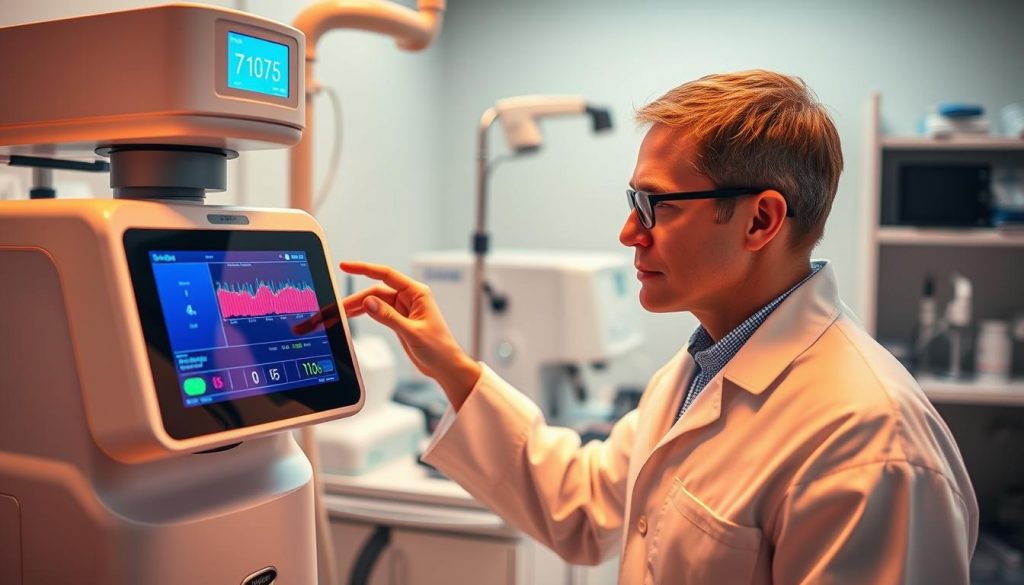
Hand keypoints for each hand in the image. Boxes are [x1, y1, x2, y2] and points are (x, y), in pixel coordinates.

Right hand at [338, 261, 479, 409]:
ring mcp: (404, 308)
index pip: (387, 274)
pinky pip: (379, 312)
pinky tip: (354, 316)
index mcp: (417, 293)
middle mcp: (410, 297)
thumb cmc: (439, 348)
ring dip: (359, 306)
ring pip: (376, 301)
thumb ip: (389, 317)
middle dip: (357, 298)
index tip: (346, 266)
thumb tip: (369, 302)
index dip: (365, 268)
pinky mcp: (400, 319)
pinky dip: (366, 313)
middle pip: (377, 290)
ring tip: (342, 313)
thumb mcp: (412, 332)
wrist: (445, 366)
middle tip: (339, 307)